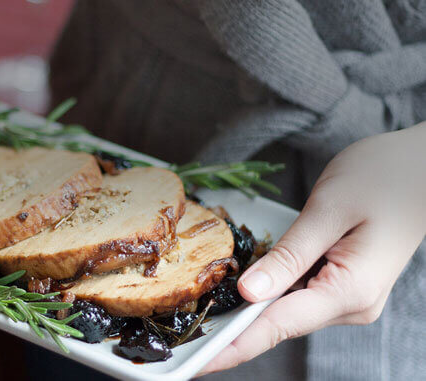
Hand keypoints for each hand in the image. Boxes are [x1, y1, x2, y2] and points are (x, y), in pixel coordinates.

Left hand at [199, 123, 425, 375]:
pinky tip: (242, 289)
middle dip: (232, 331)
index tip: (197, 362)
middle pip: (278, 325)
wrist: (421, 166)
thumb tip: (249, 293)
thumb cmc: (383, 177)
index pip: (277, 327)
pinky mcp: (342, 285)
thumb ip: (288, 255)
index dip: (232, 346)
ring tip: (205, 315)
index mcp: (349, 290)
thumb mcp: (328, 211)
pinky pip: (296, 295)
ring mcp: (348, 298)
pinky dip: (267, 294)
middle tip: (186, 334)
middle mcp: (351, 305)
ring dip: (247, 312)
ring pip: (285, 312)